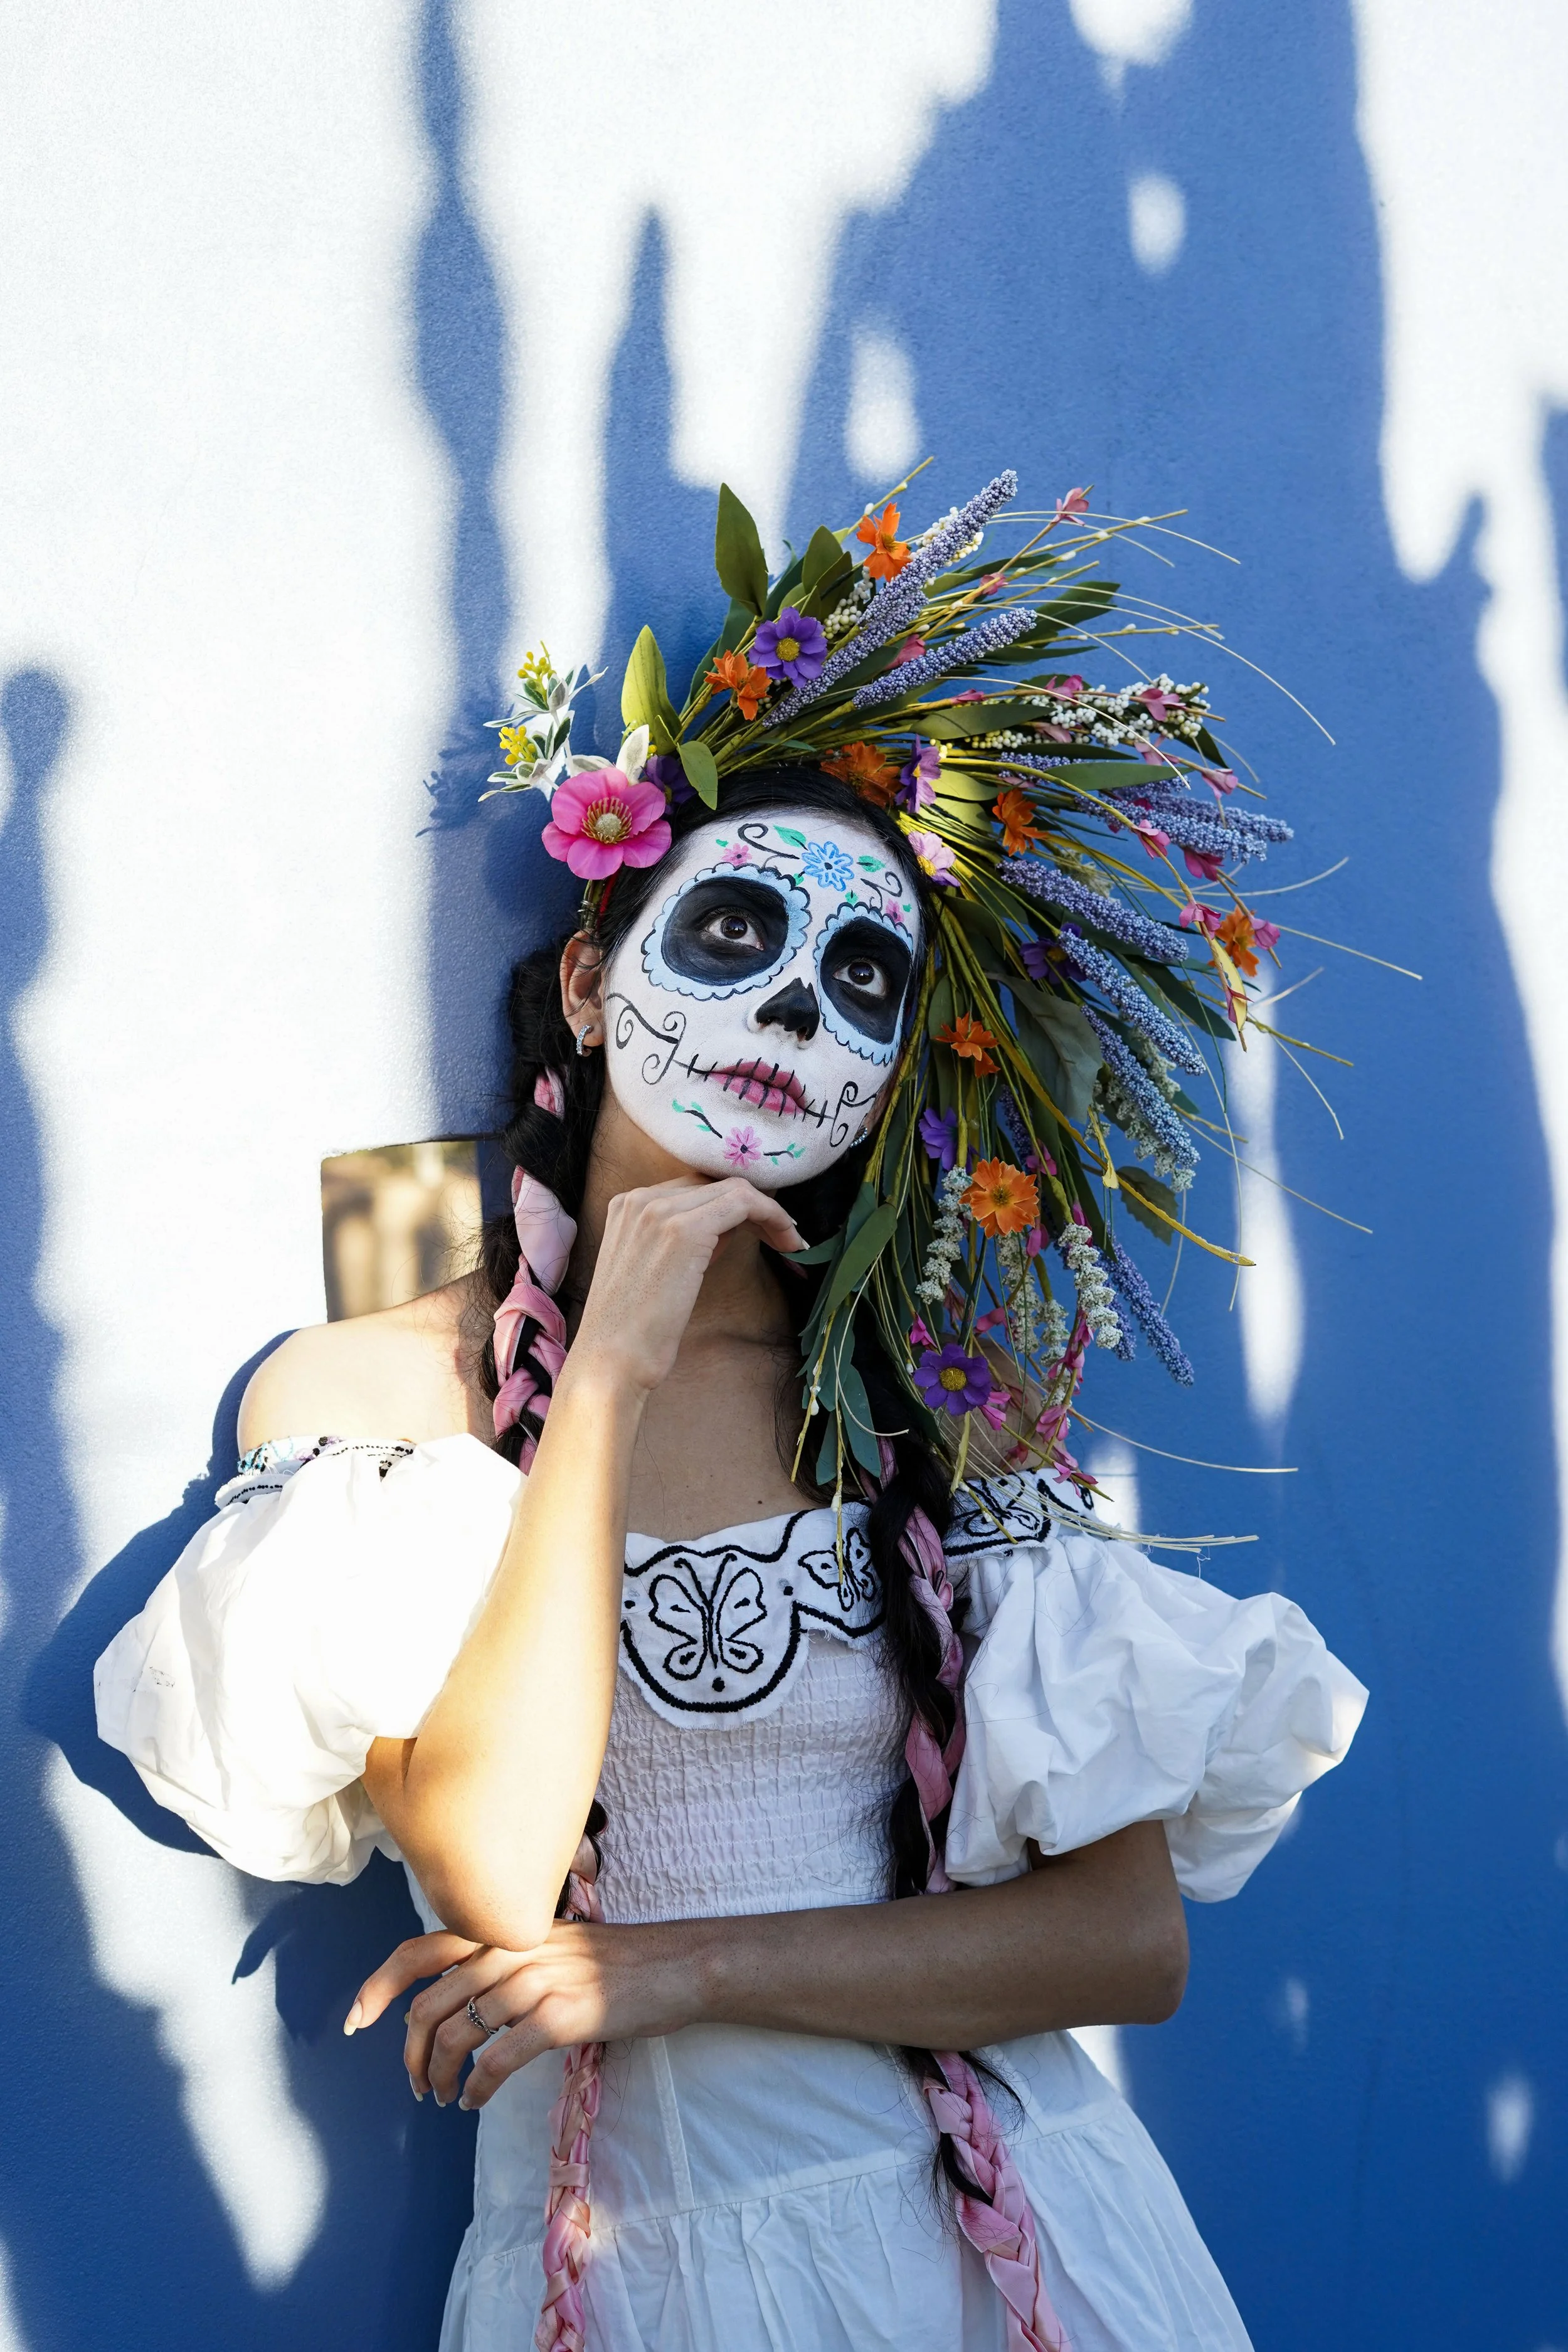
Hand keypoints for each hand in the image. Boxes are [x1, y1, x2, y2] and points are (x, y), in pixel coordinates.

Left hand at [345, 1917, 704, 2109]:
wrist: (677, 1966)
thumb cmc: (617, 1963)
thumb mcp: (554, 1946)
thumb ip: (507, 1961)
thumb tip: (459, 1997)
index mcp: (506, 1930)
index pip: (421, 1949)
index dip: (379, 1985)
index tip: (355, 2020)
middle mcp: (513, 1949)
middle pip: (429, 2003)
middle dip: (410, 2053)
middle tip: (416, 2085)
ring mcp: (536, 1980)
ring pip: (457, 2033)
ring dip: (439, 2076)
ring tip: (444, 2097)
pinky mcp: (561, 2015)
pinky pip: (498, 2058)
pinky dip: (476, 2086)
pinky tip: (474, 2101)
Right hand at [567, 1176, 802, 1397]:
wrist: (612, 1360)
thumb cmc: (634, 1328)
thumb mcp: (656, 1269)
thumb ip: (685, 1238)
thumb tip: (730, 1226)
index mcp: (627, 1205)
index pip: (695, 1187)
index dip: (734, 1204)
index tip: (762, 1228)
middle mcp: (639, 1198)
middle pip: (716, 1184)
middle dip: (757, 1207)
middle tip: (785, 1236)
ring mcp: (659, 1210)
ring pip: (734, 1189)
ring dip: (771, 1213)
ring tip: (791, 1241)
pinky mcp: (683, 1230)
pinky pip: (743, 1203)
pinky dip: (773, 1216)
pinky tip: (789, 1241)